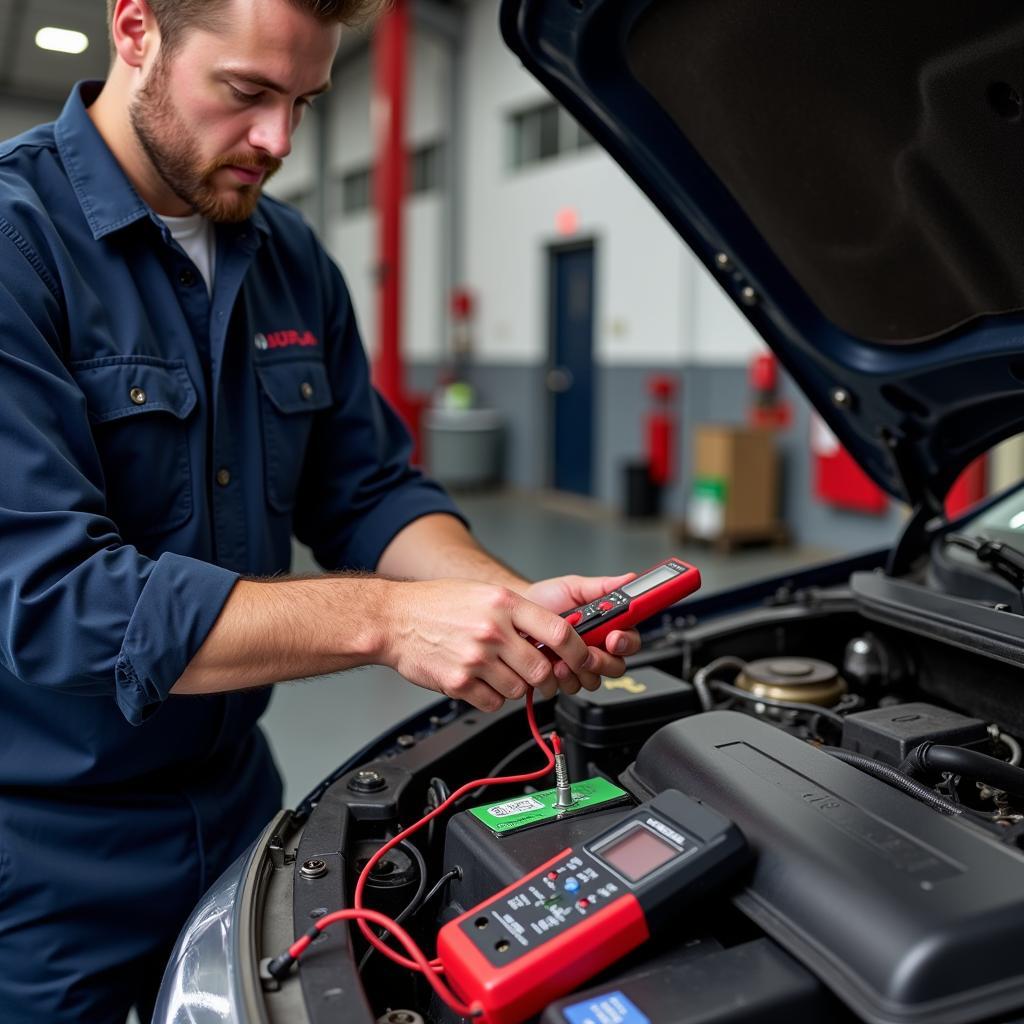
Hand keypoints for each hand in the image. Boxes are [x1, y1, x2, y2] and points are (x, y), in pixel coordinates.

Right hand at [378, 578, 595, 711]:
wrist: (394, 619)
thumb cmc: (438, 604)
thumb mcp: (486, 595)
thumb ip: (519, 614)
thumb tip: (556, 635)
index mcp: (504, 603)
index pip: (559, 631)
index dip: (577, 651)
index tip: (581, 659)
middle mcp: (492, 630)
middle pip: (541, 669)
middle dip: (547, 678)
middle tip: (541, 676)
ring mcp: (475, 658)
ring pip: (518, 689)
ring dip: (516, 687)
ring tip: (500, 672)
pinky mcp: (459, 682)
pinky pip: (493, 702)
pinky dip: (492, 697)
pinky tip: (481, 681)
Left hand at [522, 573, 641, 697]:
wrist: (514, 615)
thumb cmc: (544, 600)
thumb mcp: (573, 587)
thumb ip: (603, 586)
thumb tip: (629, 580)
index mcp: (606, 626)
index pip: (630, 639)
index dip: (626, 641)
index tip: (614, 638)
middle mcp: (597, 648)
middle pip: (616, 665)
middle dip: (603, 661)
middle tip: (588, 652)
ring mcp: (579, 665)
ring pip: (595, 679)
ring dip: (580, 671)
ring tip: (562, 658)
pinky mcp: (562, 677)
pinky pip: (573, 686)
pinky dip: (563, 679)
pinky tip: (552, 665)